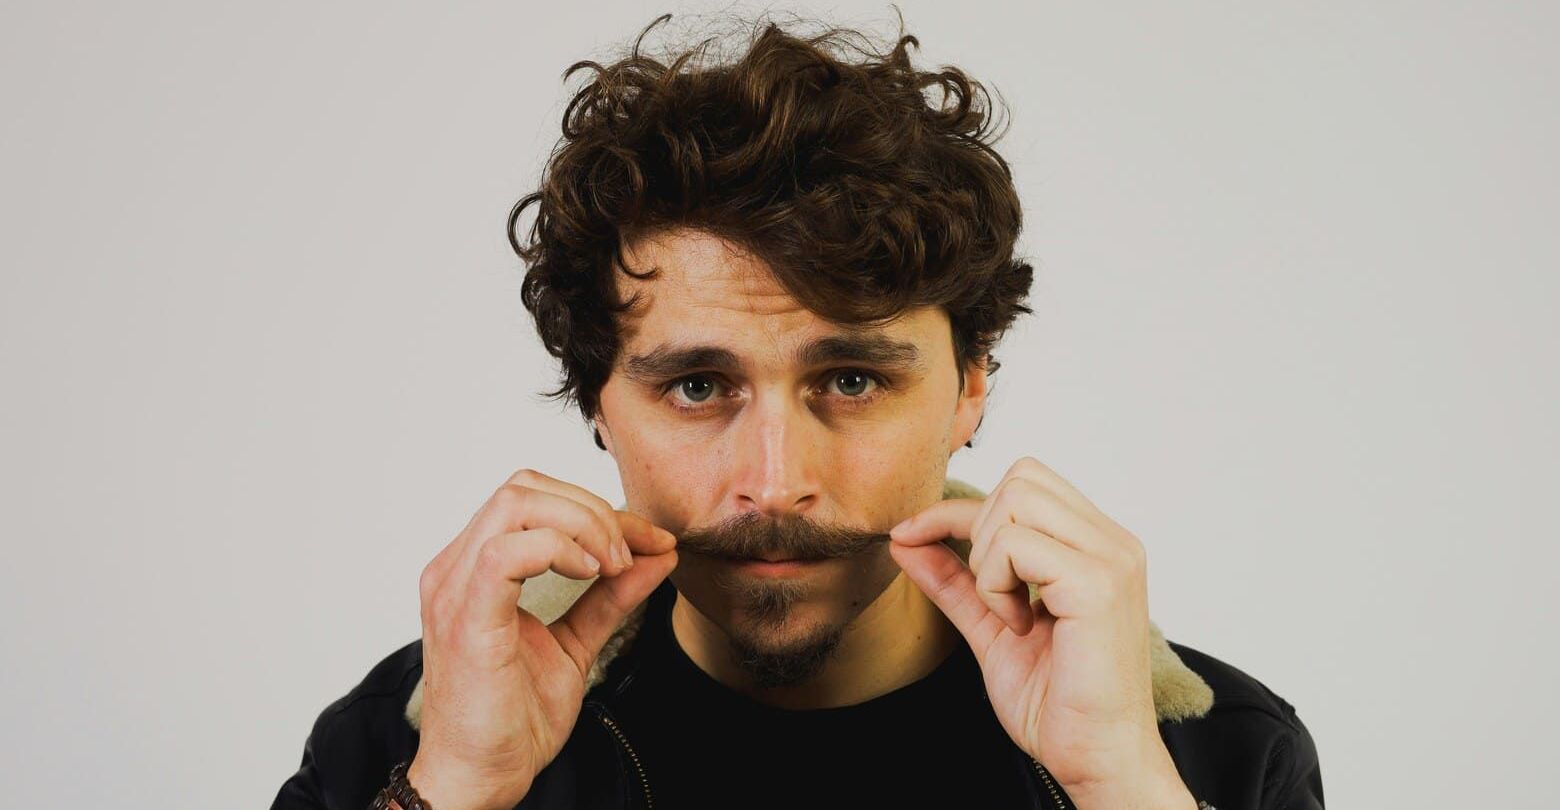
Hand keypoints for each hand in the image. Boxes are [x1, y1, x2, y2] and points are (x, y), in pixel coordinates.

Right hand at [408, 468, 677, 809]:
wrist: (481, 778)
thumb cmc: (511, 718)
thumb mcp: (576, 643)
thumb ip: (610, 596)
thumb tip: (657, 554)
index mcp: (474, 569)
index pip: (534, 499)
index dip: (598, 508)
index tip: (650, 541)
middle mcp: (455, 569)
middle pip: (524, 487)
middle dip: (592, 509)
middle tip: (629, 554)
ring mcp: (454, 589)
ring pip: (515, 504)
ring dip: (581, 524)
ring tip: (611, 565)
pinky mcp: (465, 618)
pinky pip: (504, 553)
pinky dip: (558, 548)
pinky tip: (590, 573)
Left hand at [888, 457, 1191, 807]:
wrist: (1097, 759)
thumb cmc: (1058, 702)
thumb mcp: (991, 626)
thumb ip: (954, 579)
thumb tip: (905, 539)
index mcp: (1097, 545)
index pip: (1023, 482)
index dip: (959, 509)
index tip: (911, 537)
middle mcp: (1112, 542)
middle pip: (1020, 477)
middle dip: (978, 530)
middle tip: (992, 595)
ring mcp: (1111, 559)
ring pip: (1016, 500)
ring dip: (989, 559)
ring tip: (1009, 614)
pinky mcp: (1099, 584)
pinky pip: (1017, 545)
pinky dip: (998, 584)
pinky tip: (1020, 627)